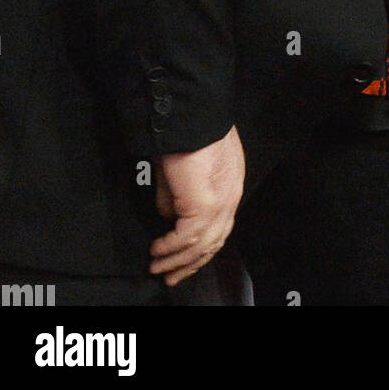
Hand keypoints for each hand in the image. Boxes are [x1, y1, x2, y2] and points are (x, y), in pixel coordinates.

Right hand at [149, 124, 244, 286]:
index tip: (182, 261)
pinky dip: (171, 246)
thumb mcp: (181, 169)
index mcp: (230, 185)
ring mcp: (222, 201)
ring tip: (158, 266)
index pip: (220, 226)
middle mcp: (231, 195)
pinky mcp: (206, 204)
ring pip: (202, 244)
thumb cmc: (186, 133)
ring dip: (177, 260)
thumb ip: (176, 195)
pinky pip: (188, 236)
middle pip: (215, 241)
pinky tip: (157, 249)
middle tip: (170, 276)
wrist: (190, 114)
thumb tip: (167, 216)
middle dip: (190, 263)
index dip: (201, 247)